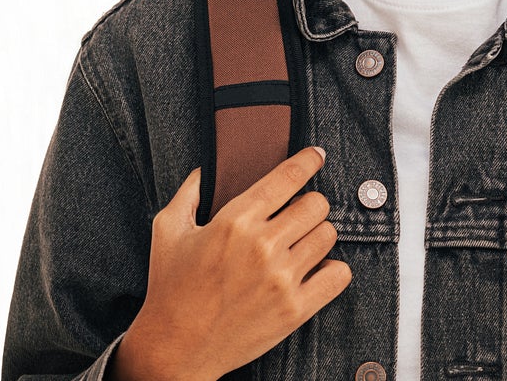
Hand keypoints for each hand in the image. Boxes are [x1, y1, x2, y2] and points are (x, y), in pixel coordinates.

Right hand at [110, 145, 349, 380]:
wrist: (174, 349)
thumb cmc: (170, 288)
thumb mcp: (168, 229)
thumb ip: (189, 190)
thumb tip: (207, 168)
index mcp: (235, 220)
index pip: (289, 176)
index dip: (308, 161)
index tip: (316, 156)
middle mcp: (263, 246)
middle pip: (316, 204)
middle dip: (309, 204)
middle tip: (297, 215)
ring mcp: (281, 279)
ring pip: (328, 235)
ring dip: (317, 235)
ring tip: (301, 243)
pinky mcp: (294, 310)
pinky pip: (338, 275)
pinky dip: (332, 269)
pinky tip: (315, 269)